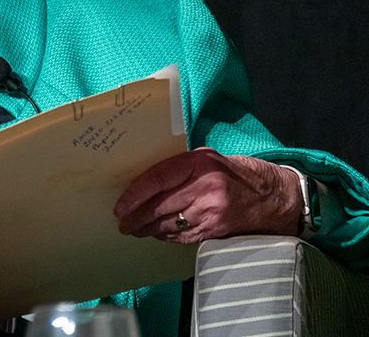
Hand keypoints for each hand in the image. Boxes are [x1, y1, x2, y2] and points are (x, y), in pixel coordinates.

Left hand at [113, 148, 302, 243]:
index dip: (134, 194)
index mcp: (199, 163)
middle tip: (123, 223)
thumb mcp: (205, 158)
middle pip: (159, 206)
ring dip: (148, 230)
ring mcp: (212, 212)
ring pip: (168, 224)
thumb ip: (177, 167)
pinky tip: (157, 234)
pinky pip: (183, 236)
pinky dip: (167, 236)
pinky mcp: (216, 230)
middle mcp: (205, 187)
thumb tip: (142, 181)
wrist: (273, 196)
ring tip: (135, 230)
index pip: (157, 178)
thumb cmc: (234, 172)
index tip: (120, 206)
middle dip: (136, 217)